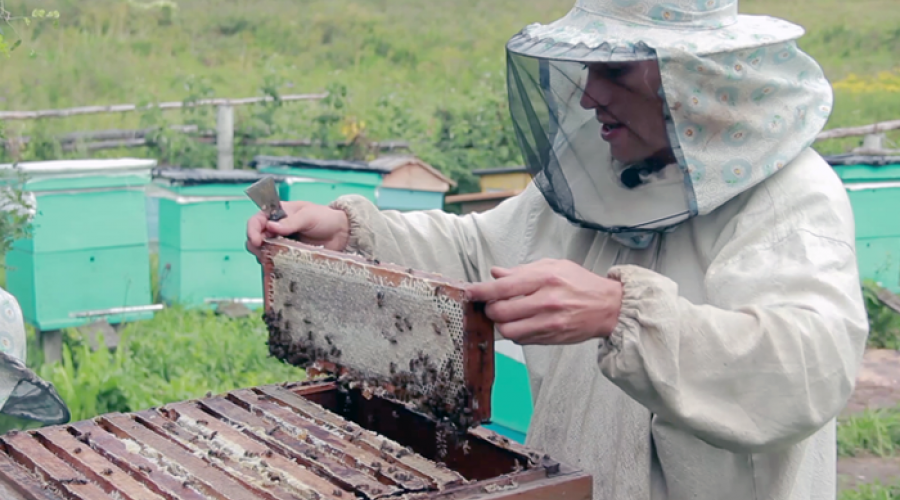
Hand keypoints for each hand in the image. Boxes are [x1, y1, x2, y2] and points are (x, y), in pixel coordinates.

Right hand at [246, 200, 350, 259]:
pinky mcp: (288, 255)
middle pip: (256, 237)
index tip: (257, 241)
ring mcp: (281, 243)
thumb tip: (271, 226)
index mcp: (278, 213)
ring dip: (264, 256)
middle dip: (256, 246)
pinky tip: (279, 266)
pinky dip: (273, 264)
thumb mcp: (308, 216)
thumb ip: (291, 221)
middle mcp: (276, 228)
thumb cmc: (325, 218)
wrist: (341, 234)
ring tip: (273, 259)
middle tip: (264, 254)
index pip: (257, 220)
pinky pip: (275, 261)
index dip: (252, 230)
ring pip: (263, 251)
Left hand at [466, 259, 622, 344]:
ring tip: (507, 316)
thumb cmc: (580, 283)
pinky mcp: (552, 338)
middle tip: (493, 305)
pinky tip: (523, 323)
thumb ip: (522, 271)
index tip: (471, 292)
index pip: (504, 287)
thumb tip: (496, 273)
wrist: (608, 307)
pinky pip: (522, 340)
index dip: (482, 291)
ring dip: (502, 324)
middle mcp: (546, 301)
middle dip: (490, 310)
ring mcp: (549, 323)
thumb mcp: (553, 267)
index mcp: (545, 278)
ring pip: (509, 330)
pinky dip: (516, 332)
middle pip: (501, 312)